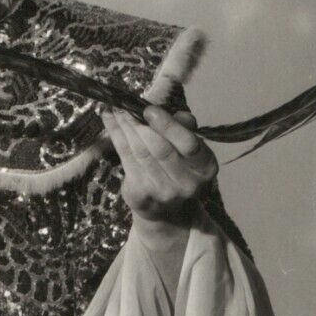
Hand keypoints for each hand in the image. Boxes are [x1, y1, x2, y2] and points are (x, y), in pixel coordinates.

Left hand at [102, 103, 217, 233]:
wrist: (164, 209)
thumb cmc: (177, 167)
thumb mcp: (188, 148)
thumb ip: (185, 129)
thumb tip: (181, 116)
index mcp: (205, 167)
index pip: (189, 145)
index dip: (168, 126)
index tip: (149, 110)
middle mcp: (187, 183)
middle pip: (160, 149)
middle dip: (140, 124)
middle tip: (125, 106)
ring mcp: (163, 192)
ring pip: (139, 152)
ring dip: (124, 127)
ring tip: (115, 109)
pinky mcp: (140, 195)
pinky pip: (125, 159)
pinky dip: (116, 136)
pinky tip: (109, 120)